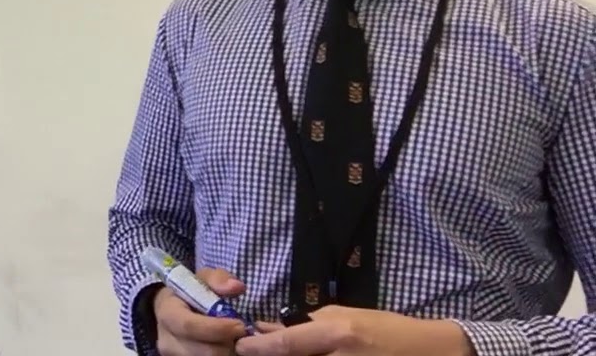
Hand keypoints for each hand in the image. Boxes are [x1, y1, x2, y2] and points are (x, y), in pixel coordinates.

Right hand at [153, 268, 249, 355]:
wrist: (170, 311)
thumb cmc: (189, 293)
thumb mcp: (201, 279)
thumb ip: (218, 279)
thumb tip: (237, 287)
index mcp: (167, 313)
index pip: (190, 326)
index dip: (218, 329)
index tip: (239, 325)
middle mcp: (166, 341)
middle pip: (204, 352)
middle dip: (228, 344)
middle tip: (242, 334)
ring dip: (227, 352)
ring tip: (233, 339)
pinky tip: (226, 346)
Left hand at [233, 305, 472, 355]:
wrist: (428, 353)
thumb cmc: (387, 328)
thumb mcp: (346, 316)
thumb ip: (309, 325)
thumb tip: (272, 330)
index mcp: (338, 335)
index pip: (286, 345)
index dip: (258, 348)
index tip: (240, 347)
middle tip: (253, 351)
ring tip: (275, 352)